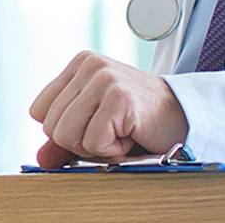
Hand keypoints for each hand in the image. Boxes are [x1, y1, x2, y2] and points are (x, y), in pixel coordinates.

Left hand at [28, 51, 188, 168]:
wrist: (185, 119)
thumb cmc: (139, 122)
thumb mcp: (94, 127)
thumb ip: (63, 141)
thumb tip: (40, 159)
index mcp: (79, 65)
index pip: (39, 112)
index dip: (66, 130)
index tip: (98, 123)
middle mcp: (89, 65)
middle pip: (51, 126)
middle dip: (81, 141)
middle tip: (114, 130)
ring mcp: (104, 78)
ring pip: (67, 135)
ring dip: (97, 146)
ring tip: (122, 131)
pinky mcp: (119, 97)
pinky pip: (93, 142)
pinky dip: (113, 150)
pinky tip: (132, 134)